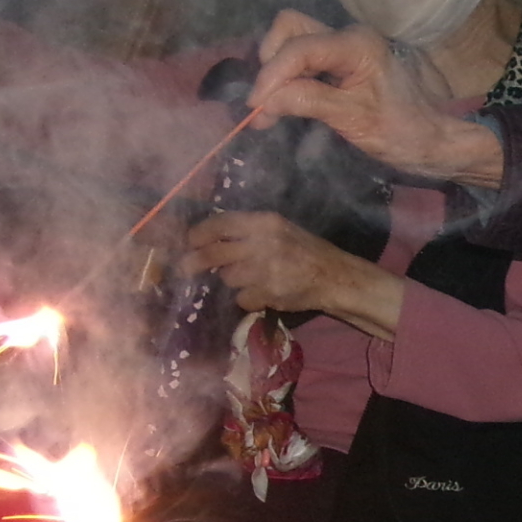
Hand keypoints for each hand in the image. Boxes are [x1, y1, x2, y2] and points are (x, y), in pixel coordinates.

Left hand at [185, 210, 403, 338]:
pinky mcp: (269, 292)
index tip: (190, 241)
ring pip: (227, 277)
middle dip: (195, 261)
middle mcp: (264, 242)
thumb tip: (210, 237)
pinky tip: (263, 293)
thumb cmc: (306, 251)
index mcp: (266, 222)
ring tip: (250, 279)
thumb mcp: (280, 230)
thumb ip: (249, 231)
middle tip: (186, 267)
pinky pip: (242, 298)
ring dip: (233, 281)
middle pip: (214, 252)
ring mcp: (266, 268)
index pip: (220, 223)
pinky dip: (248, 299)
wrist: (335, 277)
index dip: (199, 233)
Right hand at [247, 10, 503, 182]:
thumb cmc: (403, 132)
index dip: (271, 76)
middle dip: (271, 62)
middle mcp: (349, 36)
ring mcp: (344, 47)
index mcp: (357, 45)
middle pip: (290, 28)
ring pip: (293, 40)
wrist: (435, 140)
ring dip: (276, 69)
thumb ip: (307, 101)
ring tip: (270, 108)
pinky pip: (303, 58)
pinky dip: (287, 77)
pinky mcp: (340, 61)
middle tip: (265, 103)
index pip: (299, 49)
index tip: (255, 108)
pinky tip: (283, 104)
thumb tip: (261, 101)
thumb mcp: (354, 120)